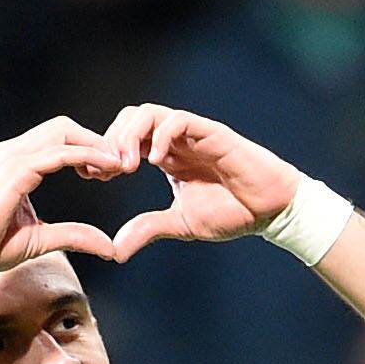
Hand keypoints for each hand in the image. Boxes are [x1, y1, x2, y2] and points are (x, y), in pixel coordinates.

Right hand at [0, 117, 128, 274]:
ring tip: (119, 165)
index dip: (88, 148)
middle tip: (121, 164)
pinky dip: (86, 156)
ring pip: (64, 132)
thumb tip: (109, 247)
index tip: (110, 170)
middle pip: (65, 126)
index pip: (59, 138)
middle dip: (96, 140)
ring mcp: (13, 156)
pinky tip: (105, 168)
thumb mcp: (41, 239)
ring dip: (96, 145)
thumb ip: (74, 236)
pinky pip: (59, 153)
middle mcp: (13, 151)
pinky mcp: (15, 170)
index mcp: (17, 161)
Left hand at [102, 105, 306, 260]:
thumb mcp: (180, 224)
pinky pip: (178, 121)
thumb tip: (116, 250)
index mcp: (166, 155)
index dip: (103, 152)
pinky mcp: (212, 133)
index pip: (125, 138)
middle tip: (104, 171)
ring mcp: (193, 133)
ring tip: (125, 166)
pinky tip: (153, 162)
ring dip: (130, 136)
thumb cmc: (232, 212)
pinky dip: (160, 136)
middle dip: (110, 140)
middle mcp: (176, 139)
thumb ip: (148, 229)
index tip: (94, 176)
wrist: (270, 210)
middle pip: (130, 118)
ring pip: (149, 113)